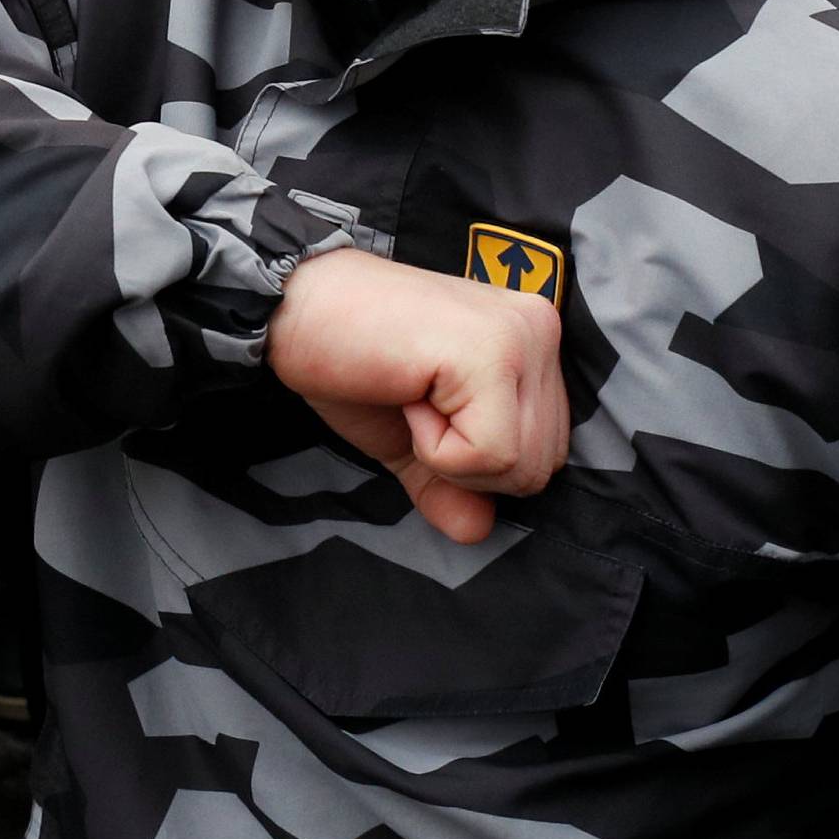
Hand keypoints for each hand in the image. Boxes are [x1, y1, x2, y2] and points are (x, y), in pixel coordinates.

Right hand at [265, 247, 567, 543]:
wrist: (295, 307)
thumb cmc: (349, 358)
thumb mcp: (411, 439)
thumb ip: (452, 484)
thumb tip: (478, 531)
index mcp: (531, 340)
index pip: (543, 452)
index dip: (475, 460)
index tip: (423, 405)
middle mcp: (539, 329)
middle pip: (540, 465)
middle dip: (468, 464)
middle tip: (414, 402)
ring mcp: (520, 337)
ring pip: (520, 465)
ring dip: (449, 454)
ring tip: (412, 393)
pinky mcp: (491, 353)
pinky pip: (490, 454)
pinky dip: (437, 448)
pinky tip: (408, 394)